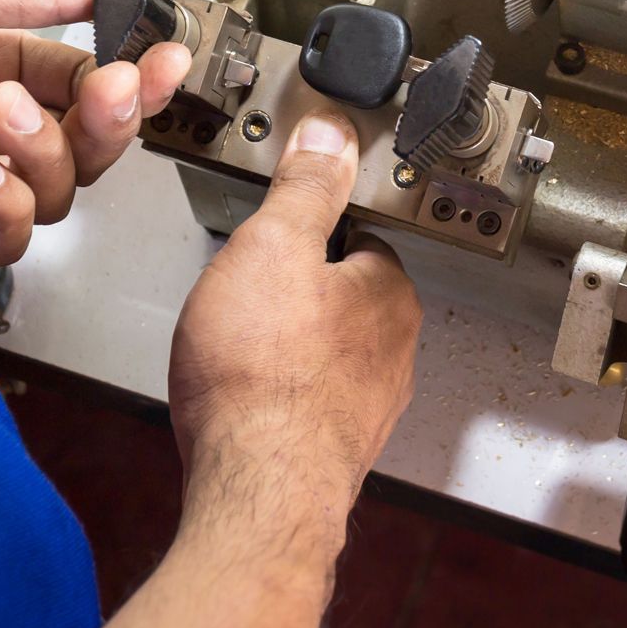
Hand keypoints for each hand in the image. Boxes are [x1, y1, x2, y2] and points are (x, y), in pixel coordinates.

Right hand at [167, 111, 421, 552]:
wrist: (254, 491)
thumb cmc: (264, 379)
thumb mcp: (272, 246)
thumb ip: (304, 186)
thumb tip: (329, 136)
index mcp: (390, 294)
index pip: (360, 238)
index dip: (311, 230)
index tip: (278, 232)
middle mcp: (393, 352)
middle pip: (342, 297)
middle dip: (295, 292)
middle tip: (244, 291)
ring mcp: (366, 406)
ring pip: (324, 352)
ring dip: (284, 345)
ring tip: (234, 345)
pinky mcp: (332, 449)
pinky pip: (304, 401)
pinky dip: (275, 393)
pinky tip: (238, 395)